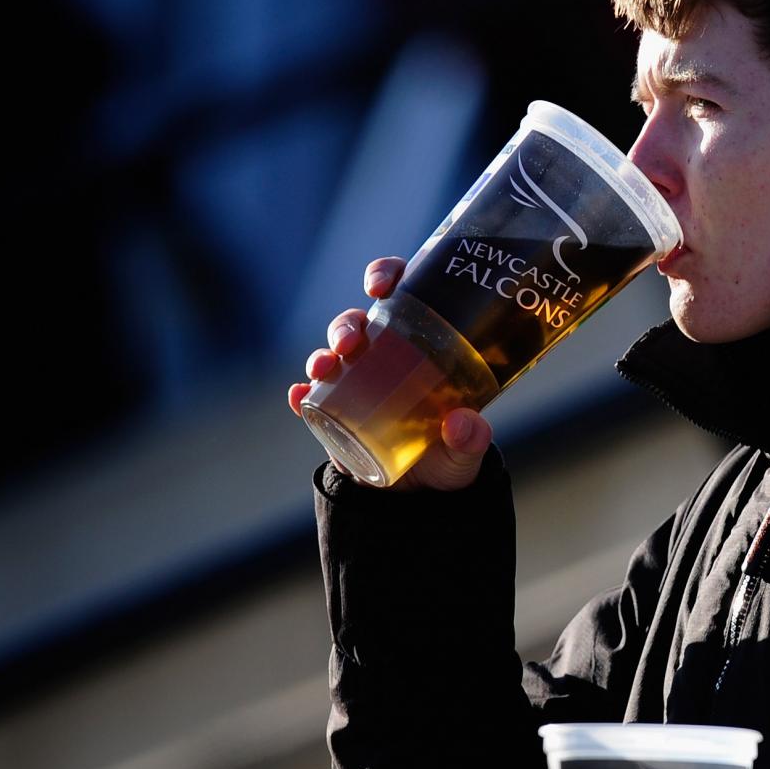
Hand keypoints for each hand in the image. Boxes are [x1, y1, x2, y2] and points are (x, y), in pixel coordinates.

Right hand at [288, 257, 493, 491]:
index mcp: (421, 343)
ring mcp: (356, 382)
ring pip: (332, 353)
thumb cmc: (451, 454)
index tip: (380, 284)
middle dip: (346, 325)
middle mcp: (385, 354)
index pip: (402, 293)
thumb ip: (471, 439)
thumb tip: (464, 425)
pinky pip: (312, 398)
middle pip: (358, 323)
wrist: (423, 492)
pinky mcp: (335, 414)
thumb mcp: (467, 449)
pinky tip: (298, 396)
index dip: (386, 276)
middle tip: (350, 342)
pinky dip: (302, 395)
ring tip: (324, 366)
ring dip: (321, 353)